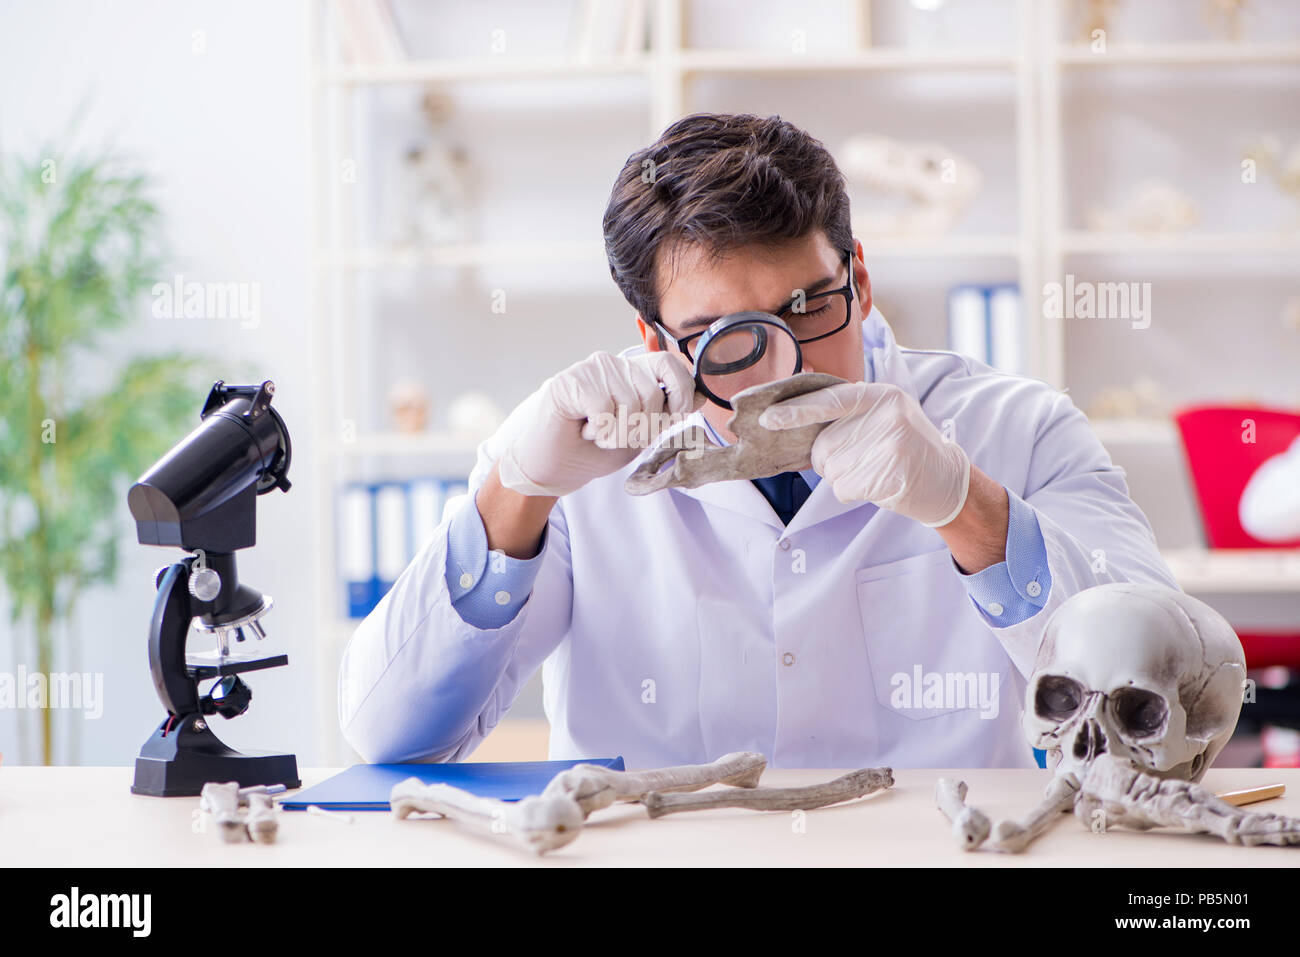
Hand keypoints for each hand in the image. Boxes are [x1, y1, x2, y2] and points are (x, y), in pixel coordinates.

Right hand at [496, 351, 700, 496]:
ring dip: (617, 434)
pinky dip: (599, 431)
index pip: (671, 365)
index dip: (680, 394)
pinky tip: (584, 432)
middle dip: (643, 429)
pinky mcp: (568, 382)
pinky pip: (604, 408)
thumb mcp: (640, 434)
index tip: (672, 418)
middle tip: (618, 438)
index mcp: (633, 373)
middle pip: (653, 393)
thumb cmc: (593, 451)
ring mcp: (590, 370)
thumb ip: (666, 415)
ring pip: (630, 403)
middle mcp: (614, 365)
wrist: (551, 468)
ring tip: (599, 436)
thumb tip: (700, 396)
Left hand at [759, 381, 970, 526]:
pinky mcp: (891, 472)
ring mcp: (890, 443)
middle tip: (862, 459)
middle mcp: (886, 414)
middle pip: (824, 445)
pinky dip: (854, 491)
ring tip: (874, 470)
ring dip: (844, 477)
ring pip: (832, 470)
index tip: (767, 419)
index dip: (795, 411)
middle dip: (831, 459)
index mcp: (881, 395)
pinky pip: (845, 488)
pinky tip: (878, 485)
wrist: (947, 481)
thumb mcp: (884, 416)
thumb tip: (795, 413)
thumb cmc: (905, 448)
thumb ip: (848, 411)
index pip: (828, 400)